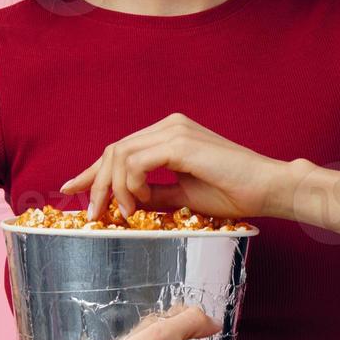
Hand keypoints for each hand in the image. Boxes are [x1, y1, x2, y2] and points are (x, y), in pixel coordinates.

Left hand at [59, 113, 297, 220]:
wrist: (267, 188)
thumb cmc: (233, 192)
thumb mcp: (183, 196)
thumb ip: (155, 194)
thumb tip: (125, 203)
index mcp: (170, 134)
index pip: (121, 149)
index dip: (94, 171)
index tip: (72, 190)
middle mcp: (169, 125)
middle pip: (114, 150)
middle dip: (96, 183)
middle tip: (93, 213)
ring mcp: (174, 131)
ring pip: (120, 154)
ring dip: (114, 188)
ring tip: (126, 213)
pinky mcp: (180, 143)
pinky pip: (136, 163)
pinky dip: (130, 186)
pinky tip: (140, 203)